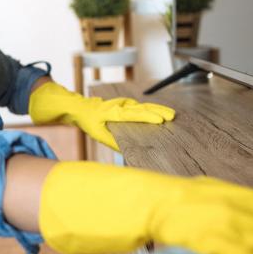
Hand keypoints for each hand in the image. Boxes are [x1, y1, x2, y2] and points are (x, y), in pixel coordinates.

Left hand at [28, 82, 174, 150]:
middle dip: (158, 111)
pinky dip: (152, 109)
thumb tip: (127, 150)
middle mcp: (120, 105)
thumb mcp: (98, 134)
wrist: (81, 107)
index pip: (133, 114)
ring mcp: (123, 103)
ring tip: (171, 115)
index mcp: (113, 112)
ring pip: (143, 105)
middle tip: (172, 117)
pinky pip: (141, 106)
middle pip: (142, 107)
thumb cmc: (89, 121)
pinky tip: (161, 113)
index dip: (148, 117)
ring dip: (158, 109)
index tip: (161, 121)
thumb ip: (112, 141)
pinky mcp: (126, 103)